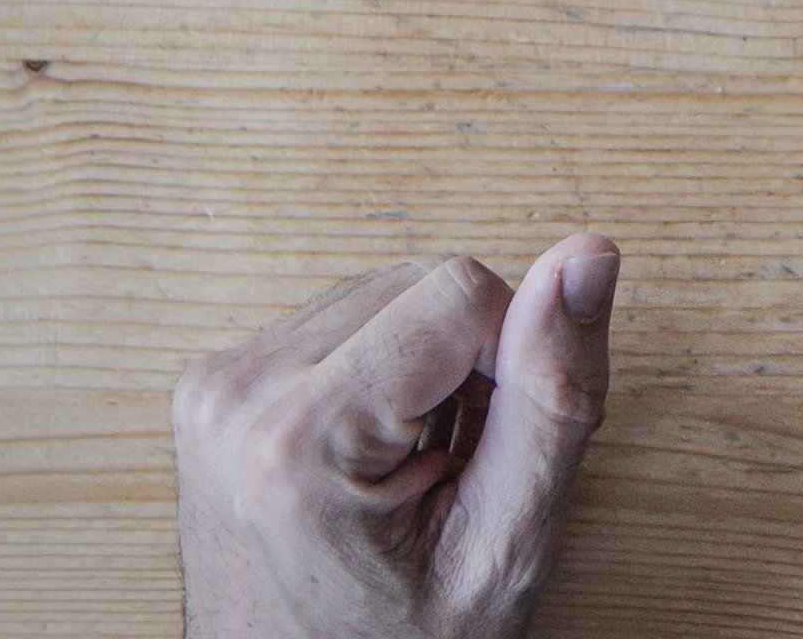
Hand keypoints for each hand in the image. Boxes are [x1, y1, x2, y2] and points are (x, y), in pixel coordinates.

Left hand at [171, 235, 620, 637]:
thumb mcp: (505, 545)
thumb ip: (552, 395)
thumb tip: (588, 256)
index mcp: (299, 438)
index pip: (464, 293)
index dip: (512, 362)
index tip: (490, 453)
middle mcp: (236, 394)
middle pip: (424, 284)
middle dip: (469, 364)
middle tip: (458, 469)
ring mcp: (215, 385)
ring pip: (391, 294)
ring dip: (430, 367)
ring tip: (419, 468)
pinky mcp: (216, 380)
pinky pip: (346, 320)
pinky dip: (386, 374)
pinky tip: (383, 454)